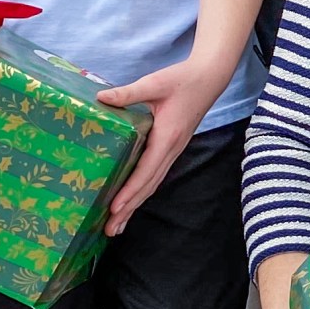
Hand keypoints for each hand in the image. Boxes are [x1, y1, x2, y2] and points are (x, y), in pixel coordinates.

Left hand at [96, 53, 234, 232]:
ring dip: (135, 205)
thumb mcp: (154, 83)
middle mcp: (172, 150)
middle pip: (149, 186)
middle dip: (130, 209)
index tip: (115, 208)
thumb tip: (101, 98)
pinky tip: (131, 200)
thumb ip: (128, 92)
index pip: (146, 170)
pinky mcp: (171, 148)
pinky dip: (142, 191)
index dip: (130, 190)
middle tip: (109, 230)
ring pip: (153, 184)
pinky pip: (155, 175)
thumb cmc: (182, 80)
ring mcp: (173, 151)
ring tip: (117, 224)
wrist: (209, 78)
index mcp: (168, 137)